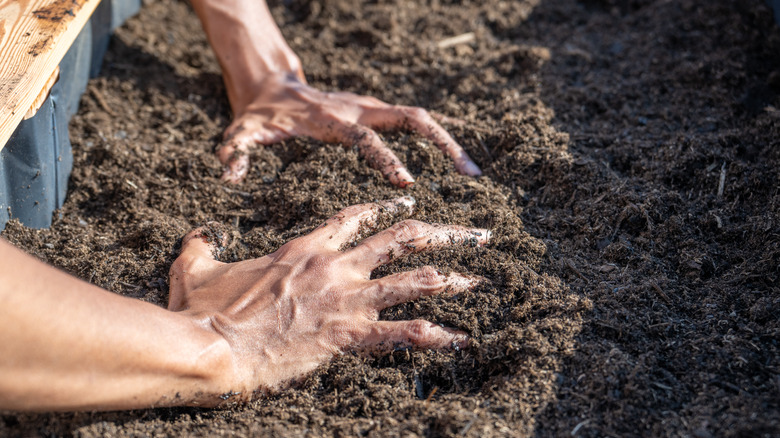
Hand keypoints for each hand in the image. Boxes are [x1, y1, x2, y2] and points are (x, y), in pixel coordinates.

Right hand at [168, 197, 489, 399]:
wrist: (212, 345)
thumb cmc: (203, 309)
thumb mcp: (196, 267)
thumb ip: (201, 245)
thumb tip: (198, 234)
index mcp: (305, 246)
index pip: (355, 216)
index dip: (385, 207)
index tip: (409, 204)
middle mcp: (335, 265)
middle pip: (402, 239)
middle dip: (444, 234)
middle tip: (474, 235)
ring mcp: (345, 299)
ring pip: (415, 279)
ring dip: (452, 278)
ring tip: (478, 279)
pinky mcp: (347, 334)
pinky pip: (402, 334)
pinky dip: (435, 336)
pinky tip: (460, 339)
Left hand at [216, 73, 481, 186]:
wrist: (271, 87)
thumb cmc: (259, 116)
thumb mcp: (242, 133)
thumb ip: (235, 152)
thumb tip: (230, 175)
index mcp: (331, 120)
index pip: (365, 139)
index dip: (385, 158)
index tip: (407, 181)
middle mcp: (358, 110)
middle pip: (410, 118)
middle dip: (441, 142)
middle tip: (469, 173)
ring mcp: (370, 108)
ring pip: (419, 118)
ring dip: (447, 141)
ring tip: (473, 172)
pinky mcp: (375, 112)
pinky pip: (413, 122)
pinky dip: (437, 139)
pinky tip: (453, 164)